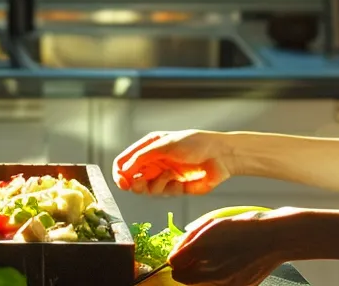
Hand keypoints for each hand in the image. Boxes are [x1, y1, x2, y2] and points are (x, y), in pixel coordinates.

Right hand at [113, 130, 233, 195]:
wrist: (219, 156)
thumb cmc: (194, 144)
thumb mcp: (163, 145)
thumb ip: (140, 157)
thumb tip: (122, 170)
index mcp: (148, 148)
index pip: (124, 162)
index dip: (119, 173)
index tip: (122, 181)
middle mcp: (153, 162)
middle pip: (131, 179)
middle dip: (133, 183)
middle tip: (138, 184)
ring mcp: (164, 176)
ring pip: (146, 189)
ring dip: (154, 185)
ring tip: (167, 176)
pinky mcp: (175, 188)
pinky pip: (163, 194)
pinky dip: (169, 188)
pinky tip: (180, 181)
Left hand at [169, 210, 286, 285]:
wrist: (275, 238)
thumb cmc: (244, 227)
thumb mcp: (212, 226)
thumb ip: (188, 242)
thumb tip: (175, 255)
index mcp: (204, 253)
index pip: (174, 266)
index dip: (177, 257)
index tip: (183, 252)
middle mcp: (213, 272)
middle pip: (183, 278)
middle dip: (186, 267)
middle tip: (198, 255)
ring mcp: (226, 283)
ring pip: (200, 283)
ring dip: (201, 274)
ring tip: (217, 258)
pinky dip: (217, 278)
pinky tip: (230, 264)